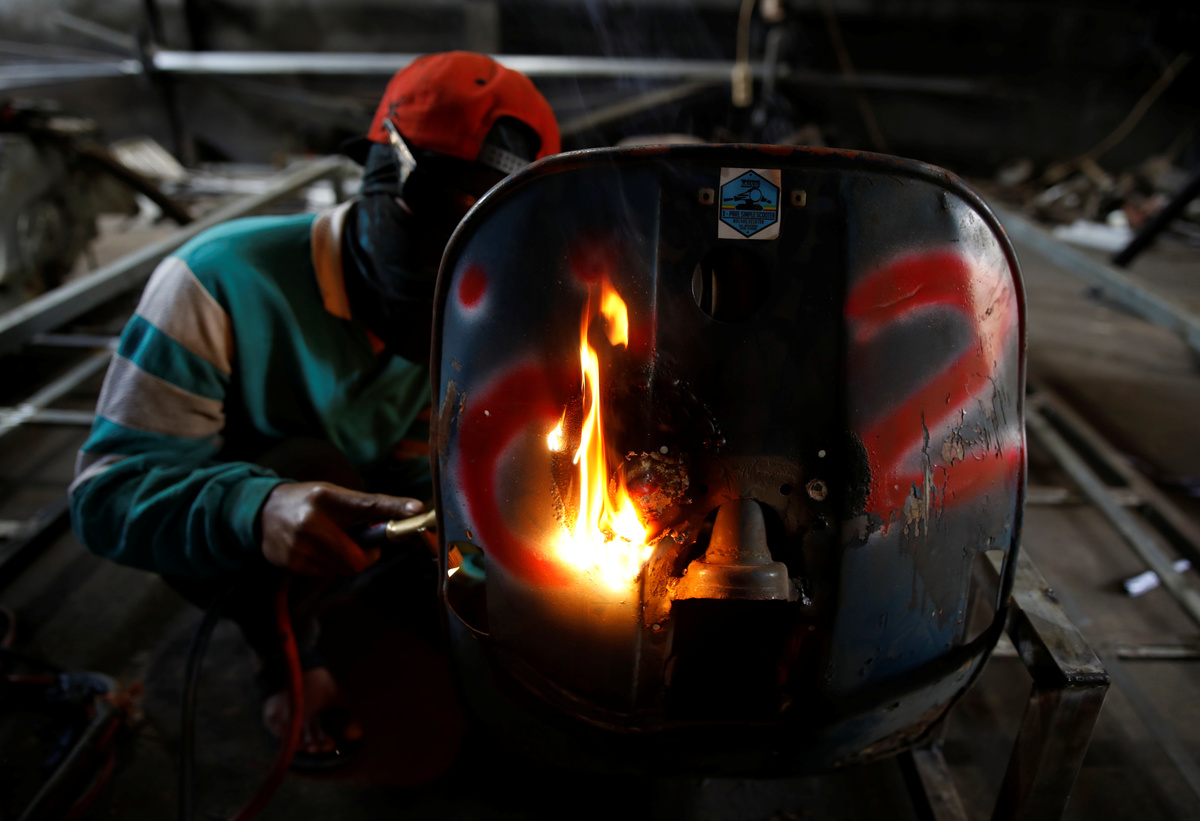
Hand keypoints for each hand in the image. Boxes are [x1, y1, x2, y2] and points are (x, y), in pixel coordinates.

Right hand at [260, 482, 423, 575]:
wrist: (262, 511)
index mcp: (326, 497)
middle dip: (369, 556)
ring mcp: (298, 545)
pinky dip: (331, 565)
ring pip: (343, 568)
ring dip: (350, 560)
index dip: (394, 508)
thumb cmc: (308, 502)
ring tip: (339, 544)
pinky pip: (325, 573)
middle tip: (369, 548)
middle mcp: (311, 521)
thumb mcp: (333, 495)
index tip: (416, 509)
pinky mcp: (290, 562)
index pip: (367, 504)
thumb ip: (365, 508)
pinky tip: (320, 550)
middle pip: (357, 557)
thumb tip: (407, 514)